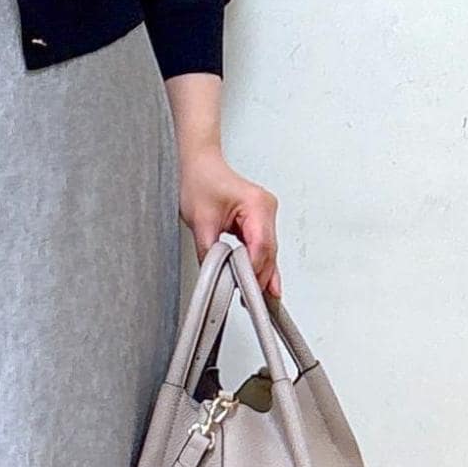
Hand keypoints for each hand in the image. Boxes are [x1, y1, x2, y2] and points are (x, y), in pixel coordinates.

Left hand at [179, 143, 281, 298]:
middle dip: (260, 278)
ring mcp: (265, 214)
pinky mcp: (258, 221)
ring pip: (267, 252)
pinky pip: (262, 247)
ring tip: (257, 299)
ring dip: (261, 274)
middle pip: (268, 252)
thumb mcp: (200, 221)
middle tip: (254, 303)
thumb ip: (210, 251)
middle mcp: (266, 208)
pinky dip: (259, 264)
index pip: (261, 246)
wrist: (199, 164)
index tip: (247, 290)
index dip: (255, 271)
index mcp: (257, 204)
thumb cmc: (201, 181)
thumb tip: (215, 276)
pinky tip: (260, 283)